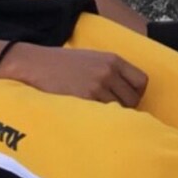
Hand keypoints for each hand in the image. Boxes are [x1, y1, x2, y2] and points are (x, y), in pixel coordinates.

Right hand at [0, 43, 147, 107]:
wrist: (36, 64)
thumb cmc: (62, 64)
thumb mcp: (91, 58)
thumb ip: (110, 70)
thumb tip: (127, 92)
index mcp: (112, 60)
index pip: (142, 81)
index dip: (137, 93)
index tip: (127, 99)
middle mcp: (108, 72)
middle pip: (133, 99)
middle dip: (125, 108)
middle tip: (111, 111)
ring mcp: (97, 86)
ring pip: (119, 110)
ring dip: (111, 115)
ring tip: (99, 115)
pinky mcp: (84, 99)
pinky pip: (102, 115)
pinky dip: (99, 119)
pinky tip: (89, 117)